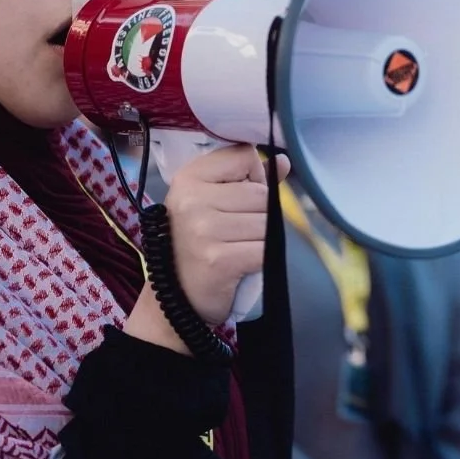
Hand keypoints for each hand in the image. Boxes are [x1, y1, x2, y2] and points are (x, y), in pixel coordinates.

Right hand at [160, 145, 286, 326]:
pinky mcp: (220, 259)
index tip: (234, 200)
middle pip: (261, 192)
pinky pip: (266, 248)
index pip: (244, 156)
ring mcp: (204, 230)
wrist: (176, 303)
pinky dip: (262, 258)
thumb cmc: (197, 247)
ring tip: (237, 248)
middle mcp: (192, 200)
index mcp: (188, 178)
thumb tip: (284, 161)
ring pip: (267, 221)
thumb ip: (249, 179)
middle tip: (235, 234)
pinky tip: (243, 264)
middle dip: (258, 214)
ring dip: (261, 238)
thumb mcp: (211, 204)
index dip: (252, 177)